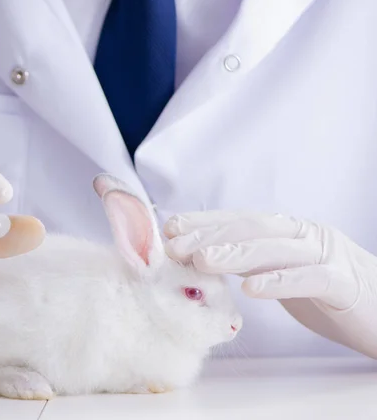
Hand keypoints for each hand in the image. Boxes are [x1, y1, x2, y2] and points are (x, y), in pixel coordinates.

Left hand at [163, 211, 376, 357]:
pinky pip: (311, 278)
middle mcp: (305, 234)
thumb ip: (250, 262)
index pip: (239, 221)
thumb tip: (202, 257)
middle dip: (209, 235)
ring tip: (202, 260)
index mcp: (288, 231)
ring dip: (235, 253)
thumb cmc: (328, 294)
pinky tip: (252, 290)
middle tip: (175, 246)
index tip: (170, 228)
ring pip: (275, 248)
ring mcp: (326, 254)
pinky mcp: (345, 282)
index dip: (204, 223)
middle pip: (251, 229)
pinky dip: (280, 282)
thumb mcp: (282, 273)